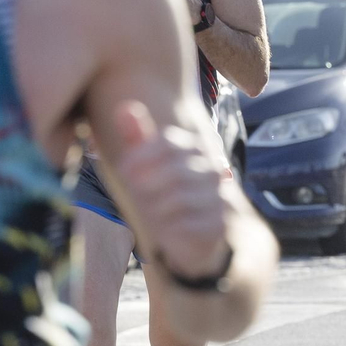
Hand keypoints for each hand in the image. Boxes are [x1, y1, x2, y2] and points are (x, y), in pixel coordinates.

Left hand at [108, 101, 229, 278]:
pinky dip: (170, 229)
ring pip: (179, 198)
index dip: (141, 155)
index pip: (168, 142)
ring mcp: (221, 196)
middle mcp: (213, 170)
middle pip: (174, 170)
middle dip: (147, 187)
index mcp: (196, 151)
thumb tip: (124, 107)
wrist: (202, 239)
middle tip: (136, 197)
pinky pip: (188, 223)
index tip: (124, 171)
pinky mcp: (221, 223)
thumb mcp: (148, 170)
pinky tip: (166, 230)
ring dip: (155, 210)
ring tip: (150, 215)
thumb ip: (139, 141)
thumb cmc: (167, 198)